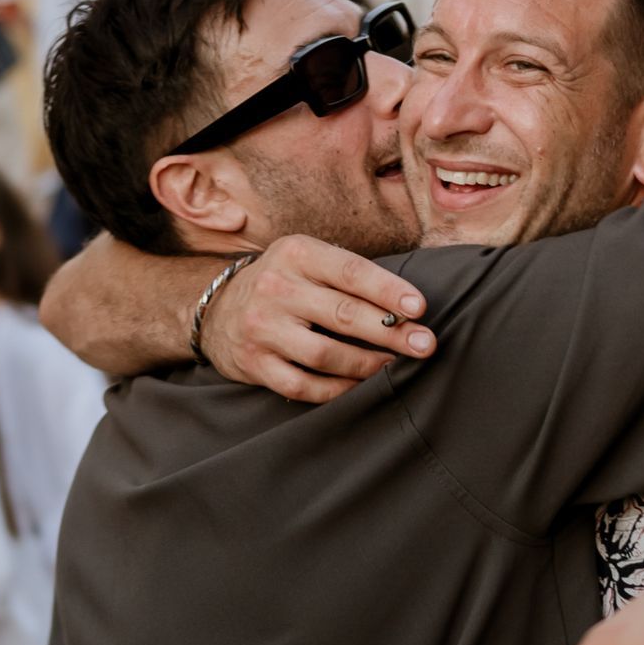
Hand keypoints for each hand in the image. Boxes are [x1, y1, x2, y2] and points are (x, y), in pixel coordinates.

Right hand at [201, 235, 434, 402]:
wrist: (218, 310)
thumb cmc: (284, 283)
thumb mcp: (307, 260)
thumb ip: (348, 275)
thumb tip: (409, 307)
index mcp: (296, 254)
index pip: (351, 271)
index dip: (389, 290)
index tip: (420, 307)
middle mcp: (276, 287)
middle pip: (344, 315)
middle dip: (391, 331)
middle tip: (425, 344)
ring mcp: (262, 328)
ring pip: (326, 355)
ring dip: (368, 364)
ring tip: (394, 366)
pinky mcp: (254, 363)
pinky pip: (304, 385)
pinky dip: (337, 390)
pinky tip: (360, 387)